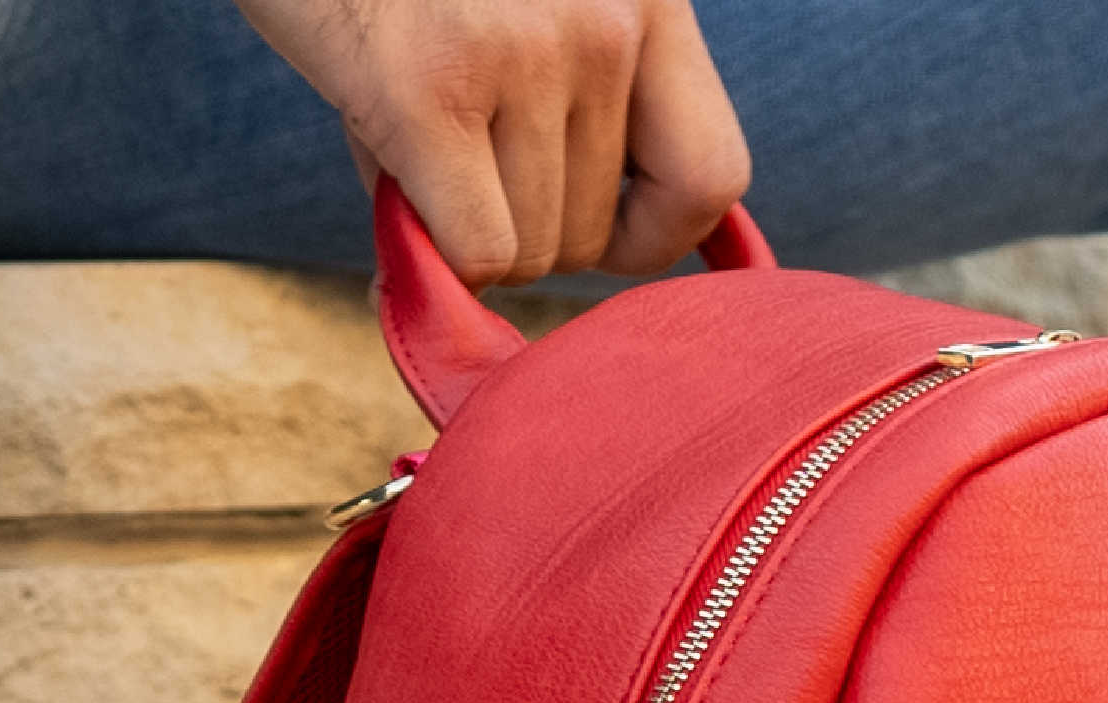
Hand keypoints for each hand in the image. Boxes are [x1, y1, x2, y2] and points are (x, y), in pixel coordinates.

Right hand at [235, 0, 751, 286]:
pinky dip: (433, 250)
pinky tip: (395, 168)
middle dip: (523, 226)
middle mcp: (609, 16)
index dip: (651, 237)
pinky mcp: (433, 90)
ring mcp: (527, 49)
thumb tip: (557, 272)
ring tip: (414, 118)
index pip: (713, 179)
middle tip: (458, 144)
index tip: (595, 226)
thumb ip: (582, 120)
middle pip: (597, 237)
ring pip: (530, 253)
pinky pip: (476, 254)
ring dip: (463, 226)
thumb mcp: (538, 15)